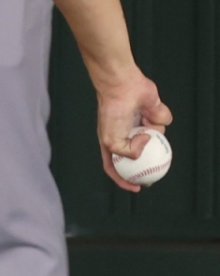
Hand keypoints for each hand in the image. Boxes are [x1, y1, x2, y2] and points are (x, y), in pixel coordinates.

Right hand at [95, 69, 173, 192]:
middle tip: (156, 173)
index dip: (125, 180)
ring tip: (143, 119)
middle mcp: (127, 135)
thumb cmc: (112, 112)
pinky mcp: (154, 113)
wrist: (122, 86)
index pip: (116, 167)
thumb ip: (128, 153)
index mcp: (112, 142)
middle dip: (149, 164)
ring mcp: (142, 124)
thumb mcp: (112, 141)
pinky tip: (149, 110)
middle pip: (140, 155)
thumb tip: (146, 146)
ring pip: (156, 138)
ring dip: (152, 131)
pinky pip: (164, 122)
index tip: (137, 188)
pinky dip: (158, 117)